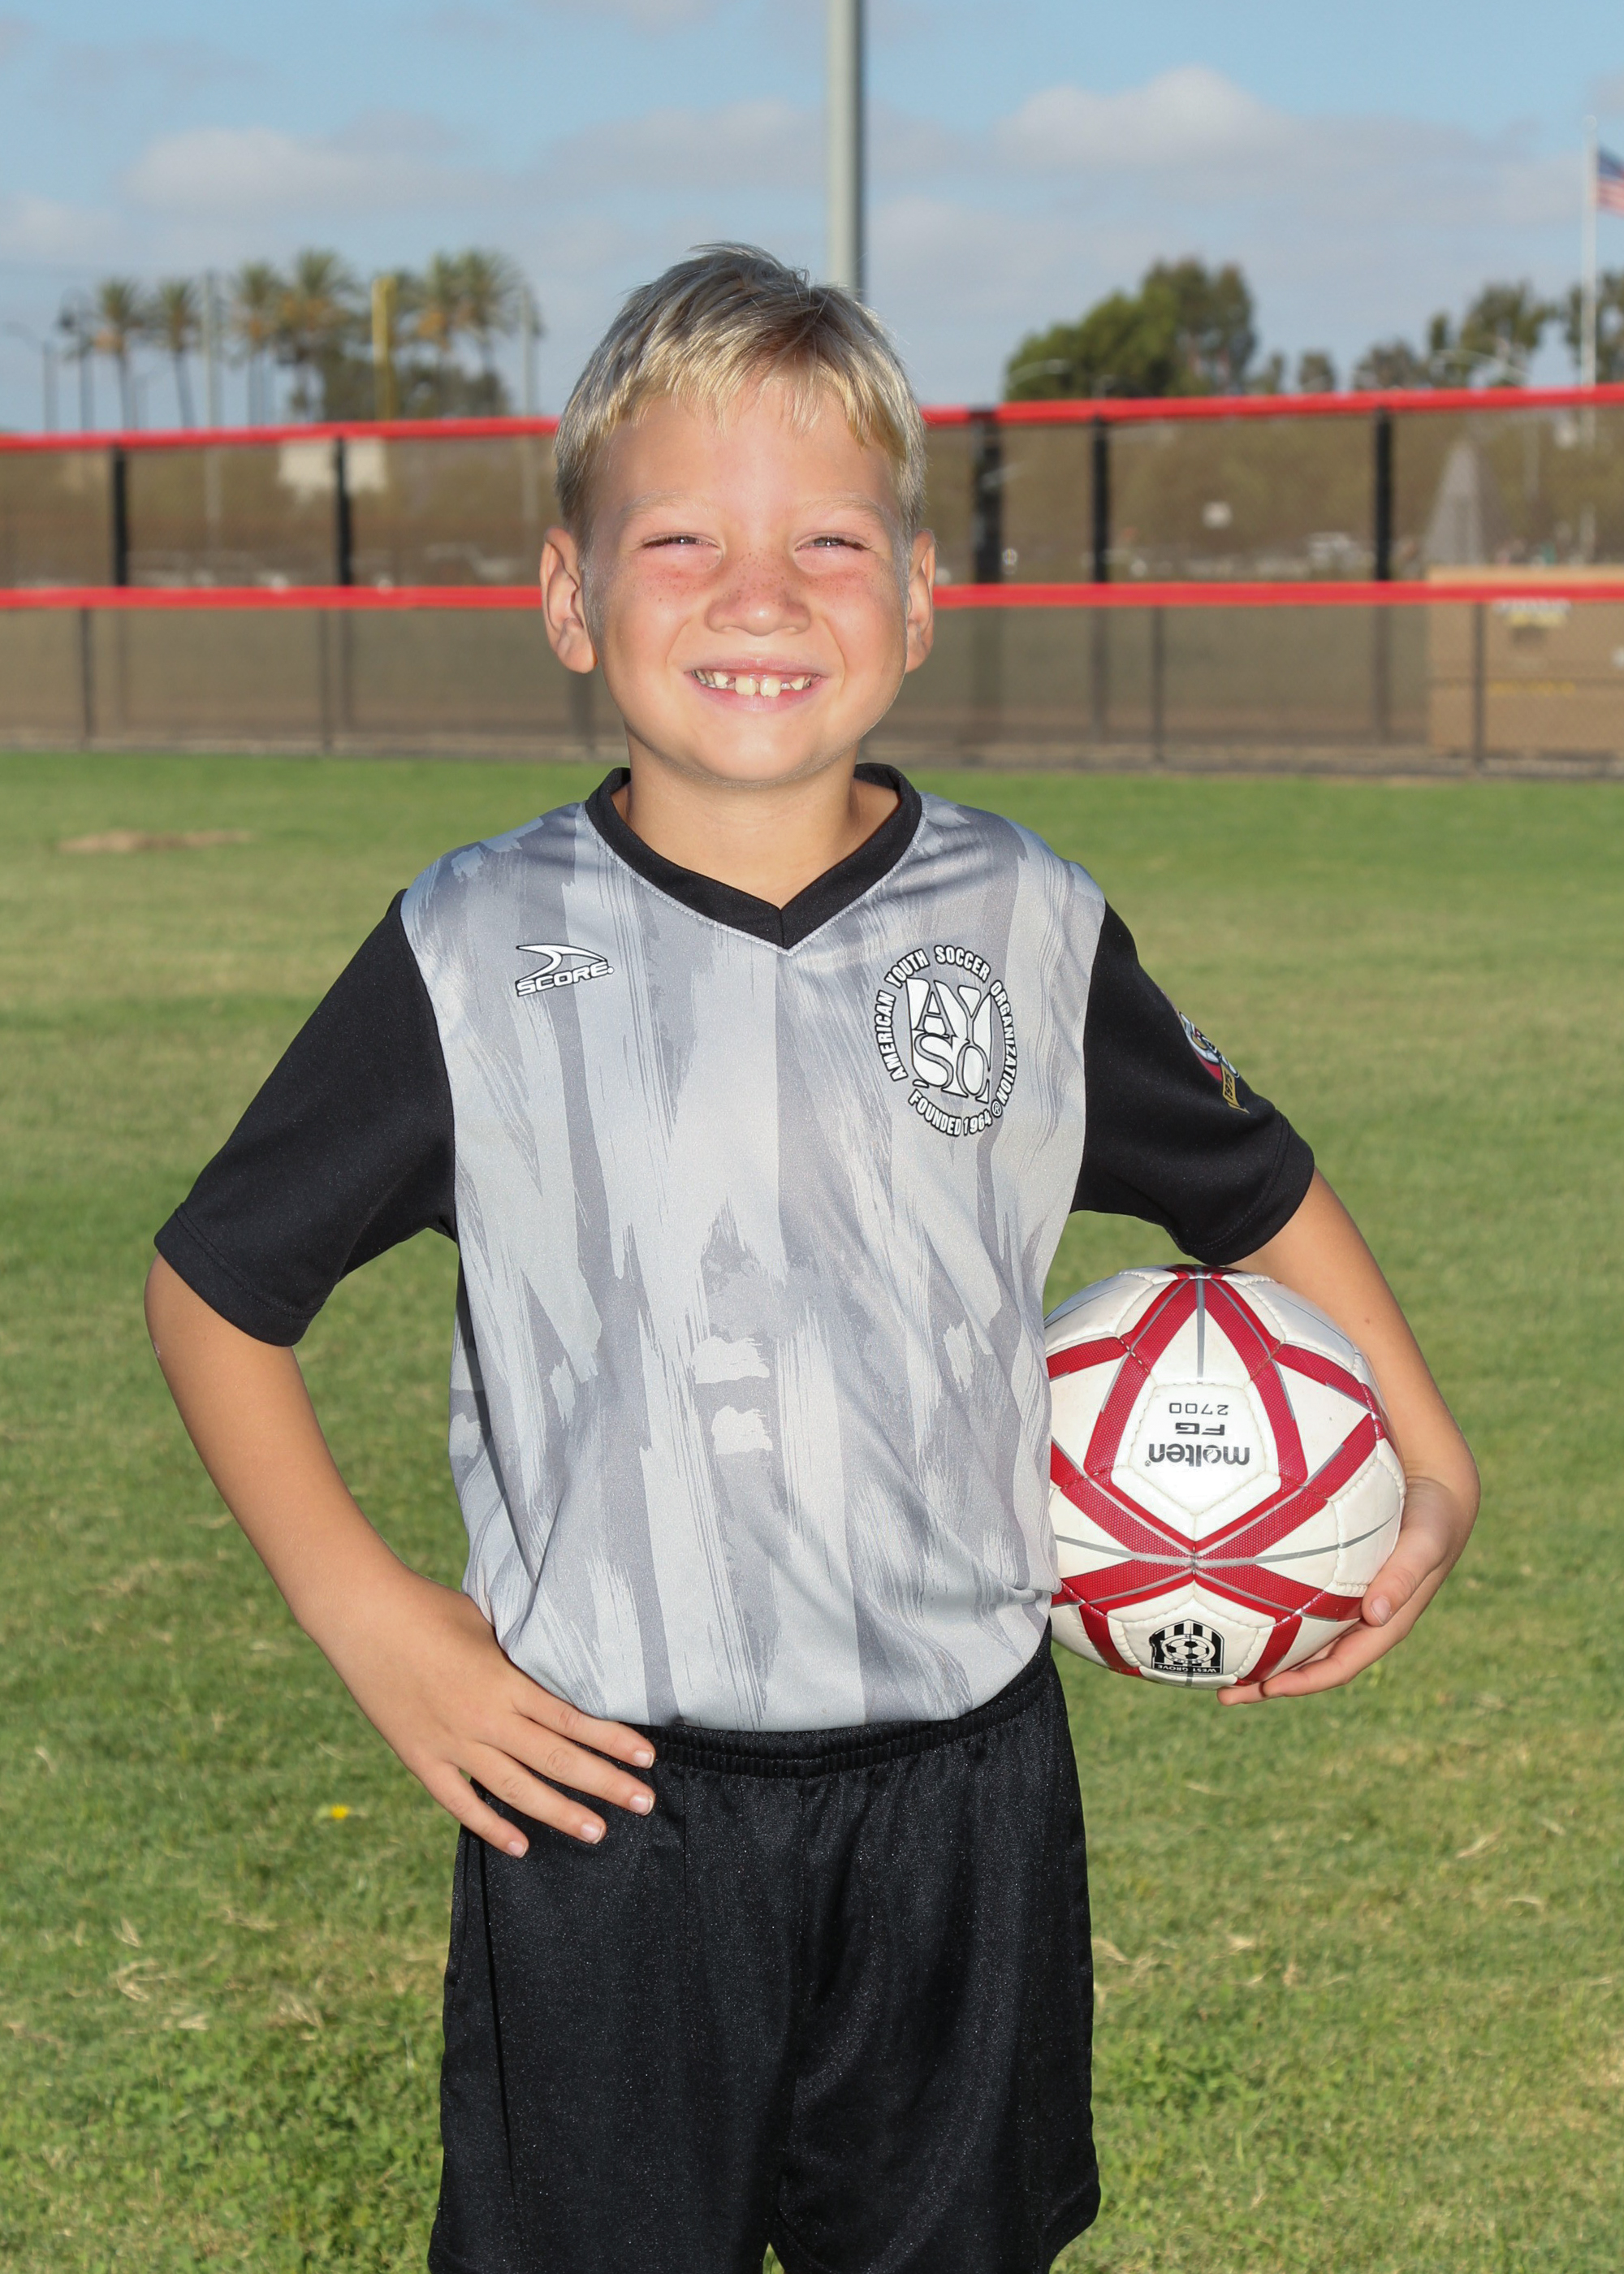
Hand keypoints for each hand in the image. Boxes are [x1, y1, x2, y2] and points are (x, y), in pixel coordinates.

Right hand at [325, 1570, 656, 1851]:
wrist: (364, 1617)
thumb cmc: (431, 1609)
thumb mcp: (489, 1625)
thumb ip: (522, 1657)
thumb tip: (558, 1670)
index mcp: (506, 1681)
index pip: (573, 1720)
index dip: (613, 1741)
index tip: (647, 1758)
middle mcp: (486, 1718)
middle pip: (557, 1760)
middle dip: (605, 1784)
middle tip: (643, 1803)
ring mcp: (451, 1743)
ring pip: (516, 1789)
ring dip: (559, 1813)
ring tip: (597, 1832)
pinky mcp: (420, 1758)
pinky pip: (460, 1802)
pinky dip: (491, 1826)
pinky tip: (520, 1845)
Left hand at [1218, 1473, 1474, 1705]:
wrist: (1435, 1490)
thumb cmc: (1432, 1518)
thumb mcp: (1424, 1544)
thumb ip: (1403, 1576)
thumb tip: (1376, 1613)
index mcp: (1382, 1624)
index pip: (1338, 1666)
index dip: (1304, 1682)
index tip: (1267, 1690)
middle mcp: (1359, 1621)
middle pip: (1308, 1663)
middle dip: (1267, 1682)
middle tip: (1223, 1692)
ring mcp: (1343, 1603)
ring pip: (1296, 1639)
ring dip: (1260, 1655)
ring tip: (1216, 1663)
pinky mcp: (1331, 1579)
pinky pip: (1295, 1605)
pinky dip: (1266, 1614)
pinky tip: (1229, 1605)